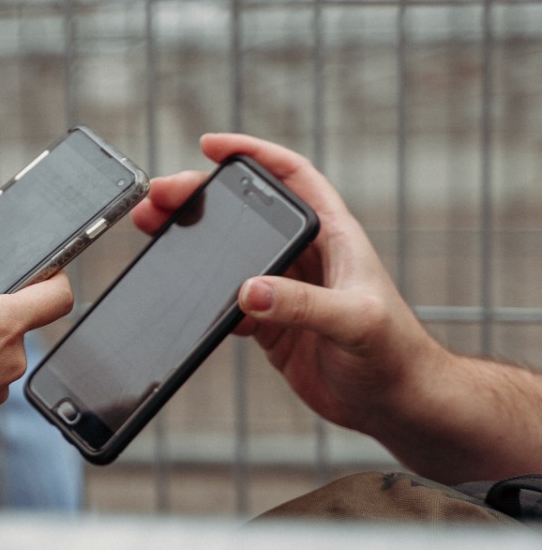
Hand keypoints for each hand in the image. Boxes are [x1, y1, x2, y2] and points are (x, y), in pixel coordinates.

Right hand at [130, 134, 443, 438]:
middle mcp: (305, 256)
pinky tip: (182, 293)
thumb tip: (250, 290)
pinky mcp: (270, 323)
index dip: (253, 153)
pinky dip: (202, 295)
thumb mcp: (355, 321)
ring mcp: (284, 289)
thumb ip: (305, 306)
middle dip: (201, 197)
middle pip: (245, 212)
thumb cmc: (395, 353)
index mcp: (332, 236)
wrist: (395, 403)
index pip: (291, 176)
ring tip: (154, 232)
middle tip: (162, 197)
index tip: (211, 146)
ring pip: (229, 253)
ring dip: (192, 241)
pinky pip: (227, 300)